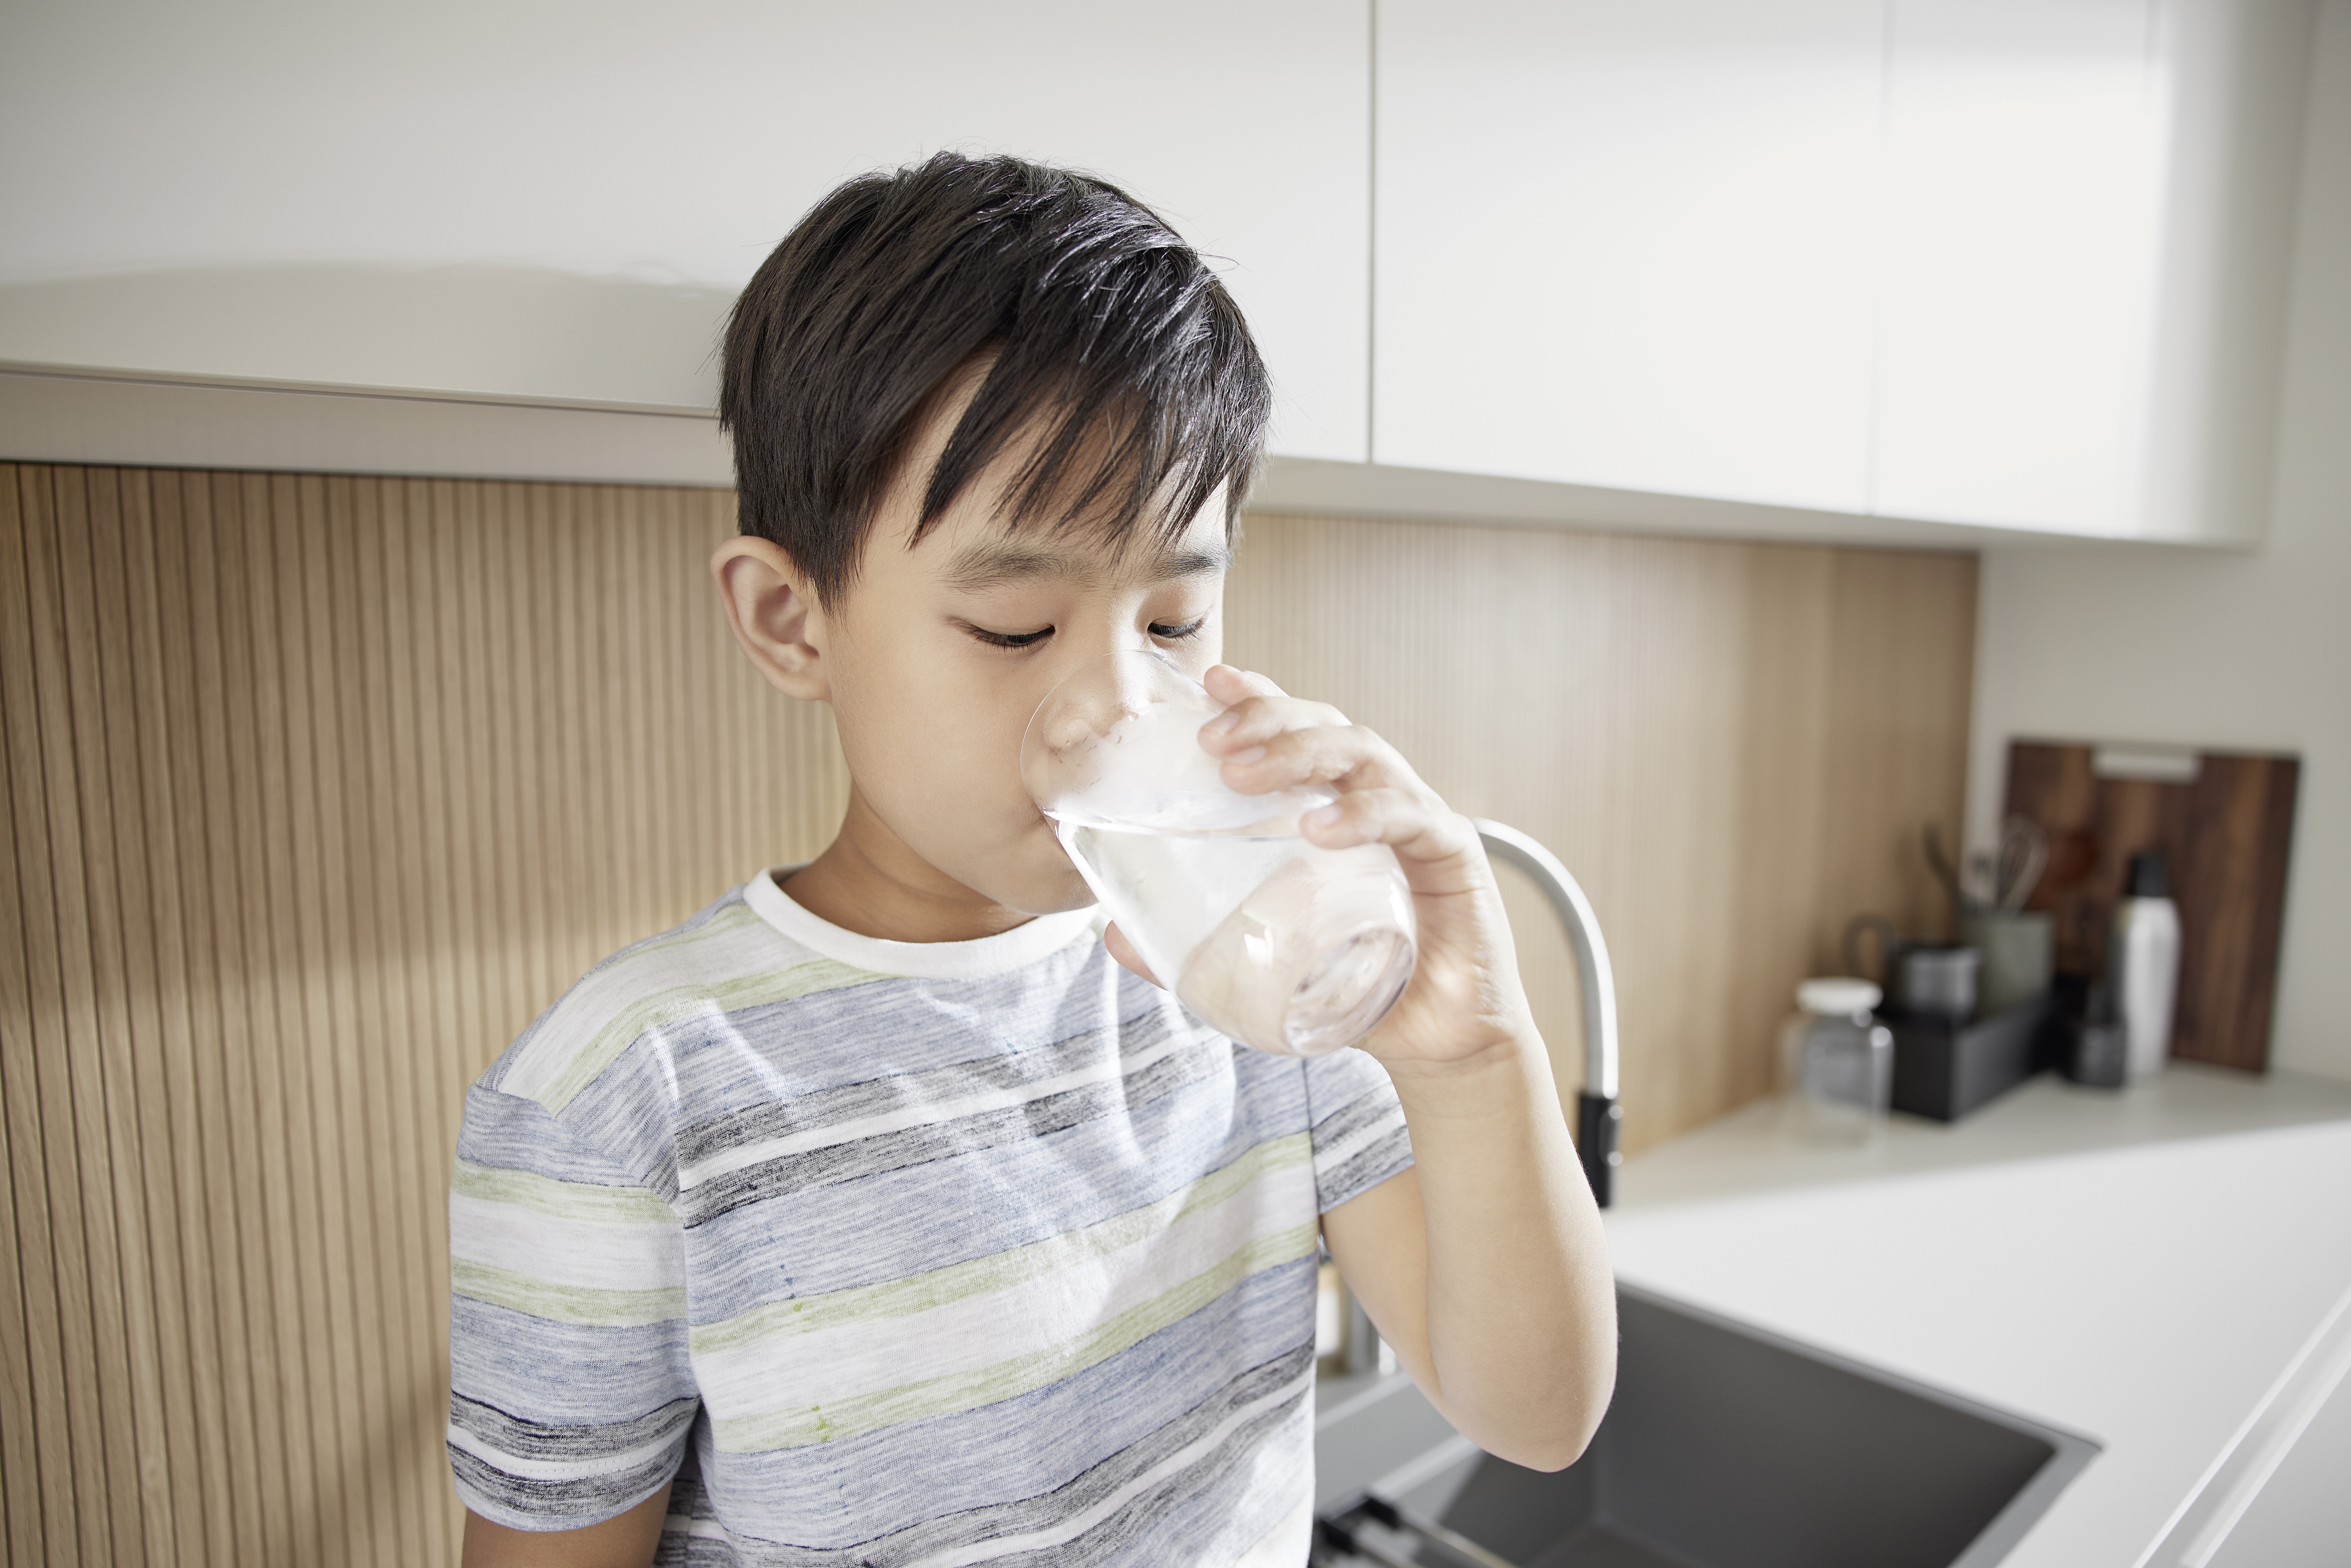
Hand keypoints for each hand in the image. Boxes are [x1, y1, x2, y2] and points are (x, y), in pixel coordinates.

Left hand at [1108, 664, 1537, 1076]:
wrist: (1437, 1043)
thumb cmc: (1360, 986)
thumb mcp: (1268, 963)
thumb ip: (1195, 946)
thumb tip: (1111, 934)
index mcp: (1337, 808)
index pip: (1298, 732)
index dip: (1259, 698)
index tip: (1212, 682)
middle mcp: (1379, 799)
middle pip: (1327, 726)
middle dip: (1268, 718)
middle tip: (1213, 738)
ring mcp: (1418, 822)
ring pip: (1365, 753)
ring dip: (1301, 752)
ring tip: (1246, 774)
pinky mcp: (1454, 855)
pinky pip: (1410, 816)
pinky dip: (1365, 813)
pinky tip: (1321, 827)